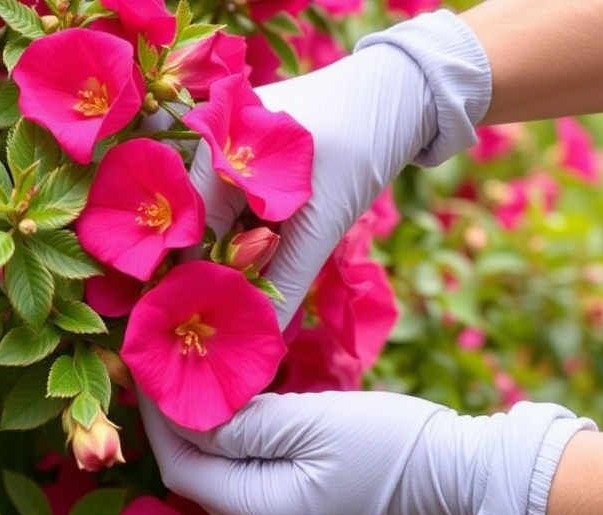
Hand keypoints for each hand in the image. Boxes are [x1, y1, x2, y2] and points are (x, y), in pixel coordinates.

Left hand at [139, 390, 594, 514]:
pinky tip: (241, 392)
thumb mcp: (314, 422)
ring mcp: (288, 508)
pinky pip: (255, 462)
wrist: (461, 471)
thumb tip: (192, 412)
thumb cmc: (391, 444)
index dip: (158, 419)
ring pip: (226, 464)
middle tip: (168, 359)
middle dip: (178, 417)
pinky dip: (240, 428)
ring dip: (208, 420)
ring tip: (197, 367)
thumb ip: (247, 421)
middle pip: (200, 468)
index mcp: (261, 507)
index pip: (183, 466)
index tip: (147, 364)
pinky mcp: (308, 491)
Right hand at [188, 11, 490, 327]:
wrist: (409, 91)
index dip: (205, 275)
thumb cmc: (363, 142)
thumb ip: (288, 277)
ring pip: (230, 215)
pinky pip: (250, 202)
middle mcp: (219, 144)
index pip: (193, 227)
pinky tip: (276, 262)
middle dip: (226, 268)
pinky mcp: (266, 155)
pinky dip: (261, 232)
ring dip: (246, 254)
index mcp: (216, 147)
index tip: (222, 320)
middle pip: (207, 222)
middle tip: (247, 314)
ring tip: (262, 295)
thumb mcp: (324, 217)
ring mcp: (241, 147)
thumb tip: (266, 336)